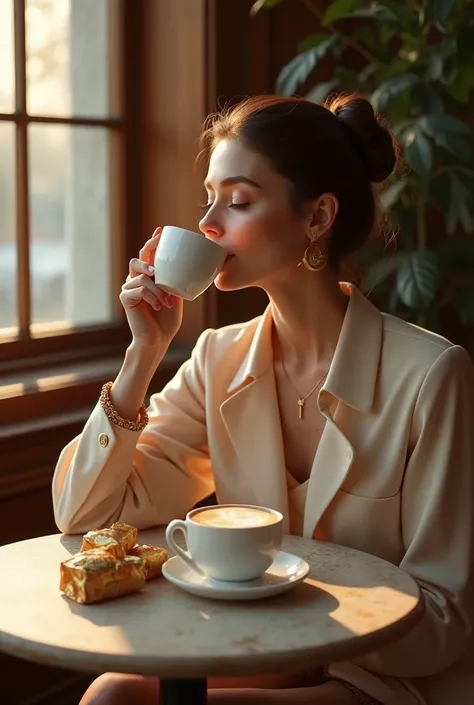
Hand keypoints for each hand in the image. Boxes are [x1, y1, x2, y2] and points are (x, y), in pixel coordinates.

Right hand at [120, 228, 183, 351]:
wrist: (158, 339)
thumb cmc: (167, 319)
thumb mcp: (176, 295)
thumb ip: (176, 279)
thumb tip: (188, 264)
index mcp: (148, 277)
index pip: (148, 255)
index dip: (153, 241)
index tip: (161, 230)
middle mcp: (136, 280)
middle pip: (138, 259)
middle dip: (149, 256)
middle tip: (160, 266)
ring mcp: (129, 288)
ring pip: (142, 276)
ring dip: (158, 289)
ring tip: (166, 301)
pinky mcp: (125, 297)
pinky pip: (140, 288)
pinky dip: (152, 297)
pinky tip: (158, 307)